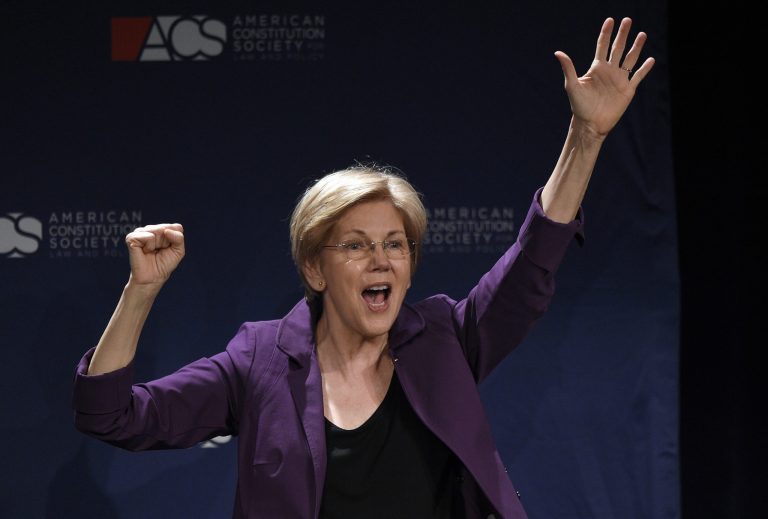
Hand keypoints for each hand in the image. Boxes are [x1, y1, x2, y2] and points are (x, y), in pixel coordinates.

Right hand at [125, 223, 184, 285]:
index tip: (169, 249)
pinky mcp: (132, 237)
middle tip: (159, 251)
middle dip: (166, 242)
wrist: (153, 277)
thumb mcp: (178, 251)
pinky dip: (150, 246)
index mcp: (162, 229)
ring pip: (158, 230)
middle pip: (166, 228)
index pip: (177, 227)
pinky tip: (145, 251)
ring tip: (152, 251)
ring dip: (158, 244)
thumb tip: (166, 231)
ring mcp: (140, 232)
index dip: (176, 240)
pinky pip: (148, 236)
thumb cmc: (164, 264)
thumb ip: (179, 238)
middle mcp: (151, 228)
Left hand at [554, 17, 654, 137]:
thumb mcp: (572, 85)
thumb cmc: (579, 106)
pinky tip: (651, 59)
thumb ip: (568, 68)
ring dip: (636, 47)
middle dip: (622, 34)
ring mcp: (619, 79)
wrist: (590, 124)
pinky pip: (638, 76)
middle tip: (627, 20)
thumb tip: (558, 53)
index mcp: (597, 68)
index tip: (610, 20)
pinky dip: (645, 68)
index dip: (606, 33)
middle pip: (618, 48)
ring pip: (630, 59)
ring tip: (642, 34)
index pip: (602, 46)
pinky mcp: (628, 90)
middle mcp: (609, 71)